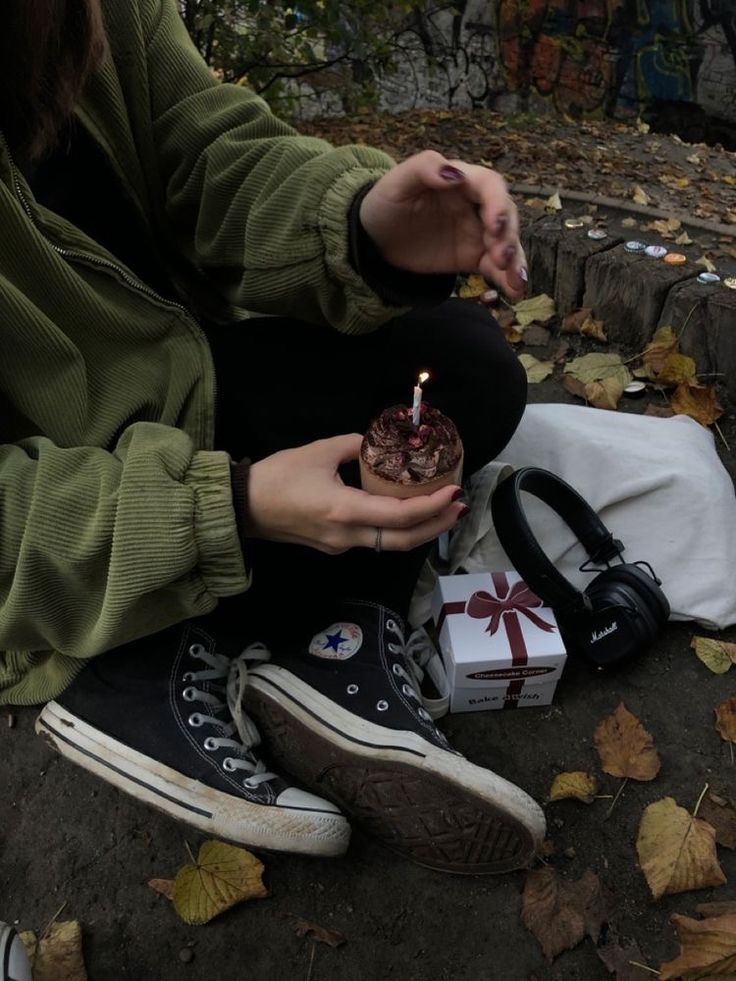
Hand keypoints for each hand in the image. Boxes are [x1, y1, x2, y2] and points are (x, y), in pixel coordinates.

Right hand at [244, 434, 465, 553]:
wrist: (241, 508)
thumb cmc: (276, 477)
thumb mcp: (318, 451)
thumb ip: (354, 445)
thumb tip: (378, 443)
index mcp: (344, 511)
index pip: (399, 516)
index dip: (432, 506)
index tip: (454, 491)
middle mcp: (347, 537)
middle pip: (403, 541)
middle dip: (436, 525)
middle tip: (459, 507)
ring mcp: (340, 547)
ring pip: (390, 544)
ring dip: (419, 529)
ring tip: (441, 509)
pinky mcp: (333, 547)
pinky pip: (373, 540)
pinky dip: (396, 529)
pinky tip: (405, 511)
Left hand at [359, 150, 526, 298]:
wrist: (375, 238)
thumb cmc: (386, 202)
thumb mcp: (397, 182)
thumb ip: (424, 169)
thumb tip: (455, 173)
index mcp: (461, 180)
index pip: (489, 186)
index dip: (497, 203)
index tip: (495, 224)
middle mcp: (476, 205)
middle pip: (505, 216)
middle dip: (507, 236)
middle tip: (501, 256)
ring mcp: (477, 232)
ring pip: (506, 243)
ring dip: (515, 261)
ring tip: (517, 280)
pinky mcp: (473, 257)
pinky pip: (496, 267)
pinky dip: (508, 279)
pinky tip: (515, 292)